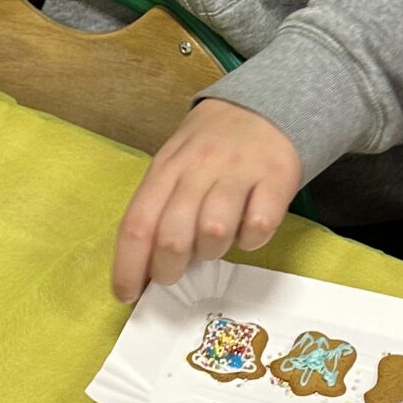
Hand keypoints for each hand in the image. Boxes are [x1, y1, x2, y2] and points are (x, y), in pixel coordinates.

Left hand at [110, 98, 300, 301]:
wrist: (265, 107)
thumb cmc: (211, 148)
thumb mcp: (175, 166)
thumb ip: (160, 208)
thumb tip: (145, 268)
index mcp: (165, 168)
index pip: (137, 223)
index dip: (128, 266)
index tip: (126, 295)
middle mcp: (198, 168)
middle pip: (173, 235)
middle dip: (168, 268)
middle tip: (175, 274)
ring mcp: (238, 171)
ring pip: (214, 232)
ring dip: (212, 251)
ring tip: (215, 244)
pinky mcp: (276, 176)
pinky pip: (259, 225)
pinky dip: (252, 239)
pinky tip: (248, 229)